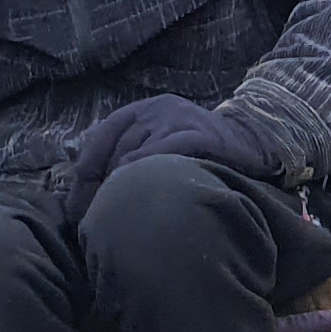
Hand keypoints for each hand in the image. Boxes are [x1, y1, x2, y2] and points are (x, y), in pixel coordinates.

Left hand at [63, 93, 280, 219]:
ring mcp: (179, 118)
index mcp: (141, 110)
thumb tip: (86, 188)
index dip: (83, 178)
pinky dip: (148, 175)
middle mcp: (156, 109)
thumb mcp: (159, 143)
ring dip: (119, 190)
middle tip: (90, 223)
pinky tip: (143, 197)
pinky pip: (163, 155)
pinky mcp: (200, 133)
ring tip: (113, 219)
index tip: (76, 211)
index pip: (98, 140)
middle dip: (98, 189)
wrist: (254, 142)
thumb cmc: (202, 152)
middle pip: (112, 151)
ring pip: (133, 156)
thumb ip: (128, 153)